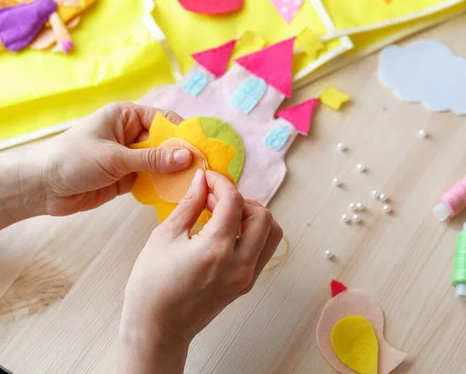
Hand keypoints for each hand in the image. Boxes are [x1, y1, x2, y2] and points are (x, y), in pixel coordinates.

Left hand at [41, 103, 192, 215]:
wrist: (42, 187)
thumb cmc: (73, 160)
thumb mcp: (115, 157)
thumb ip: (152, 159)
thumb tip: (188, 156)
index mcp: (126, 116)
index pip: (163, 120)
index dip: (181, 134)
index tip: (200, 149)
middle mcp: (130, 134)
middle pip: (165, 142)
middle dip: (182, 156)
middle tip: (203, 170)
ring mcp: (130, 157)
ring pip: (161, 162)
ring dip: (174, 172)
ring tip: (195, 183)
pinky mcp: (127, 177)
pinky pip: (152, 178)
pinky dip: (163, 185)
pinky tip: (177, 192)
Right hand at [118, 170, 282, 373]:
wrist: (158, 329)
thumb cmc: (152, 287)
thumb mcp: (164, 237)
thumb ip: (188, 205)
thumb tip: (201, 180)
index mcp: (216, 249)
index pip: (234, 202)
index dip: (221, 183)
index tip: (208, 178)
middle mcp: (239, 264)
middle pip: (263, 215)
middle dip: (242, 200)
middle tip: (215, 199)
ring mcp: (246, 276)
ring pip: (271, 233)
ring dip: (252, 217)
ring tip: (224, 216)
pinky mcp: (246, 284)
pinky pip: (262, 250)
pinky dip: (252, 234)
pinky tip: (226, 232)